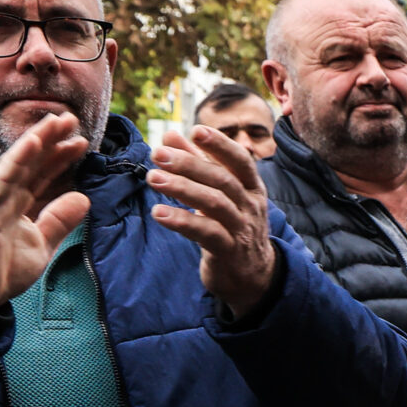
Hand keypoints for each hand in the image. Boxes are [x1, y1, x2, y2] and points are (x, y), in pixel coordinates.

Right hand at [0, 114, 88, 307]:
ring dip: (36, 140)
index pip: (38, 175)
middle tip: (71, 119)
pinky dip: (17, 159)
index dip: (58, 157)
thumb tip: (83, 197)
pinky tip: (34, 142)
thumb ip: (59, 221)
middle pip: (28, 163)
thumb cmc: (3, 271)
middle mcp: (0, 197)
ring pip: (16, 165)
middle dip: (49, 140)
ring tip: (56, 121)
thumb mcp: (42, 245)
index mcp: (13, 204)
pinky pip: (2, 180)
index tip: (80, 141)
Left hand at [150, 125, 278, 318]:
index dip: (220, 145)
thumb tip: (171, 135)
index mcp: (251, 187)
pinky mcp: (229, 251)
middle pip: (222, 180)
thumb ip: (197, 163)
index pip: (240, 160)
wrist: (253, 275)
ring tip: (152, 178)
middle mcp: (250, 205)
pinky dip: (182, 221)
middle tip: (157, 155)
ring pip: (215, 203)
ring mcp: (242, 229)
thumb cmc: (232, 226)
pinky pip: (206, 233)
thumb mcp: (220, 193)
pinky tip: (159, 212)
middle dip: (189, 164)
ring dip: (182, 189)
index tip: (195, 131)